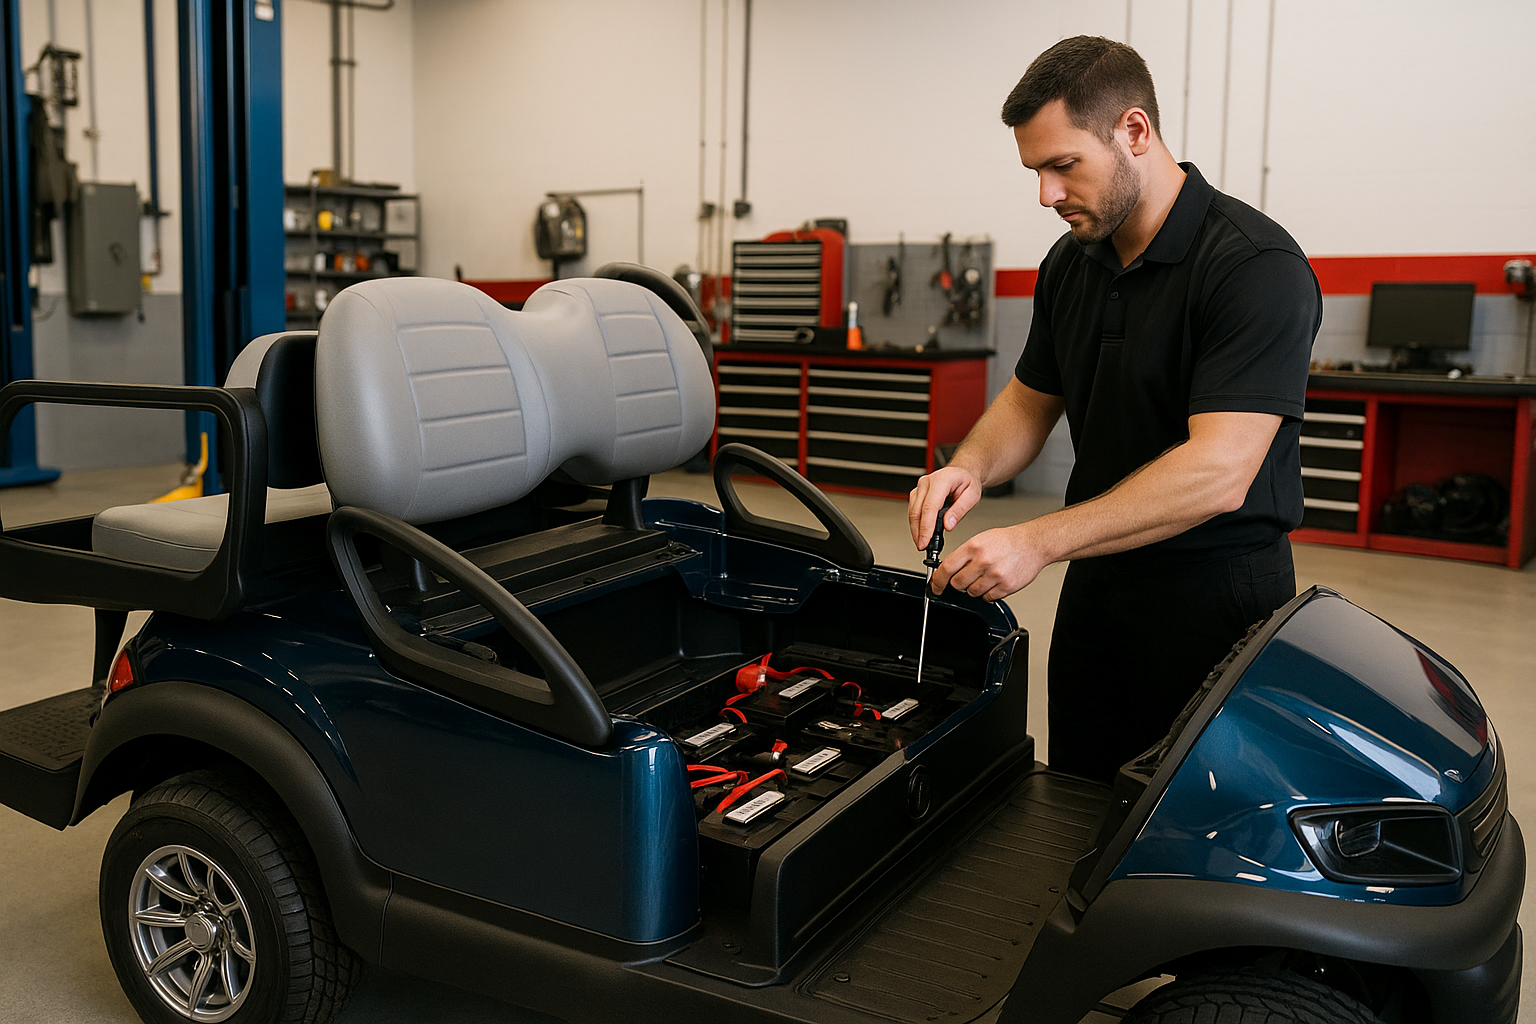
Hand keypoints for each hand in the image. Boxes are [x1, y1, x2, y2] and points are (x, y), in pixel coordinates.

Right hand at [908, 466, 981, 549]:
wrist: (962, 474)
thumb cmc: (967, 482)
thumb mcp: (972, 495)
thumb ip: (960, 510)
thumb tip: (948, 525)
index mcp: (941, 480)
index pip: (930, 507)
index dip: (926, 527)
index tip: (925, 541)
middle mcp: (927, 483)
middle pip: (917, 511)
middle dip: (918, 532)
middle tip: (923, 546)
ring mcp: (920, 488)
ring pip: (912, 512)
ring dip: (915, 529)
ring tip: (922, 543)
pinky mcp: (917, 494)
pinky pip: (913, 511)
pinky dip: (916, 524)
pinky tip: (921, 533)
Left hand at [932, 522, 1050, 600]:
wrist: (1033, 544)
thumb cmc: (1008, 541)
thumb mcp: (980, 540)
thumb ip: (963, 555)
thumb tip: (947, 570)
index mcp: (974, 547)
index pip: (947, 568)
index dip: (937, 581)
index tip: (935, 587)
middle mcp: (983, 561)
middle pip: (957, 584)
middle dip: (959, 584)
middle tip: (968, 576)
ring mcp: (995, 575)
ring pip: (972, 593)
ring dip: (975, 588)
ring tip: (986, 576)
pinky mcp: (1006, 586)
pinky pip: (988, 598)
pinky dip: (988, 593)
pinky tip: (995, 581)